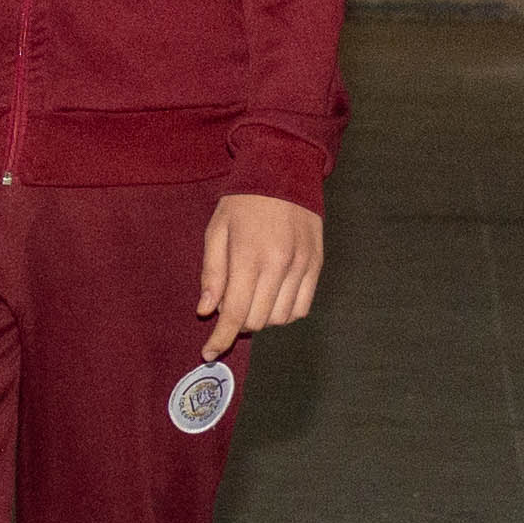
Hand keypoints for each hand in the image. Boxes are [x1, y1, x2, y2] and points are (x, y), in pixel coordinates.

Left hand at [194, 193, 323, 360]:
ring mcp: (302, 266)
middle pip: (256, 320)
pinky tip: (273, 295)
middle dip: (238, 323)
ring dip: (262, 317)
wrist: (286, 170)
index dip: (220, 338)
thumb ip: (212, 273)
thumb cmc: (245, 201)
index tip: (209, 352)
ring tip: (252, 296)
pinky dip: (284, 312)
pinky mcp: (316, 265)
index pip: (234, 313)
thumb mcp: (217, 230)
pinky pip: (301, 308)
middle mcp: (279, 264)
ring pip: (280, 318)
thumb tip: (206, 311)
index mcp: (250, 255)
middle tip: (229, 307)